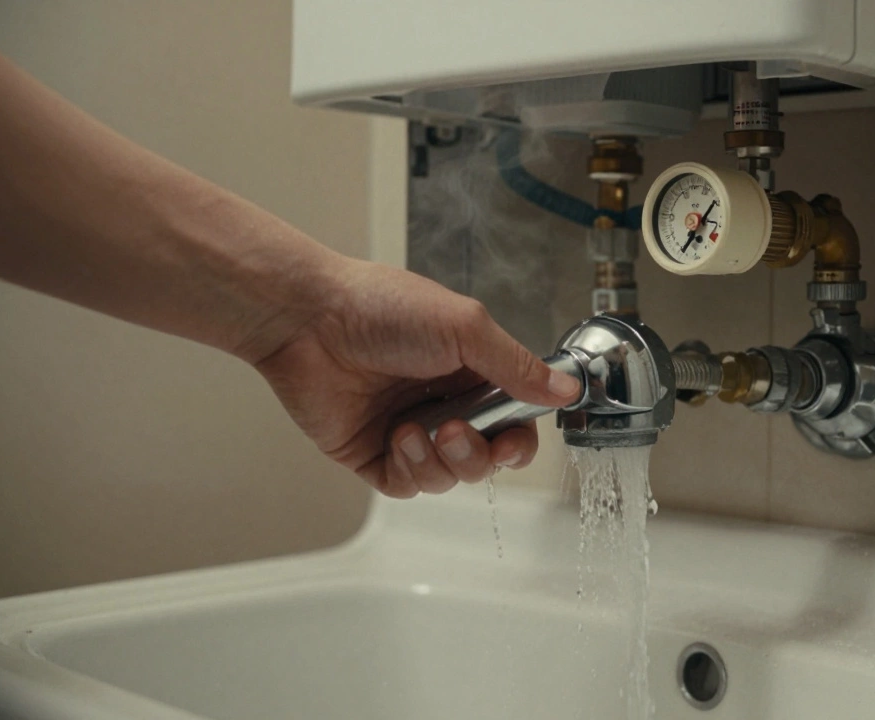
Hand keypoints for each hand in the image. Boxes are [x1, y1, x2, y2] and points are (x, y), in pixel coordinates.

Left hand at [250, 259, 581, 497]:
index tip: (515, 439)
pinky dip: (411, 467)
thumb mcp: (464, 328)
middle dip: (481, 454)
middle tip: (459, 430)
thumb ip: (517, 365)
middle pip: (487, 457)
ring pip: (451, 476)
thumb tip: (566, 390)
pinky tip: (398, 437)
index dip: (520, 439)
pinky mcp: (374, 454)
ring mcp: (410, 431)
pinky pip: (410, 485)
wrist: (308, 320)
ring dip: (442, 459)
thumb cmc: (381, 307)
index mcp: (472, 371)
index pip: (516, 421)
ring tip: (419, 428)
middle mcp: (444, 403)